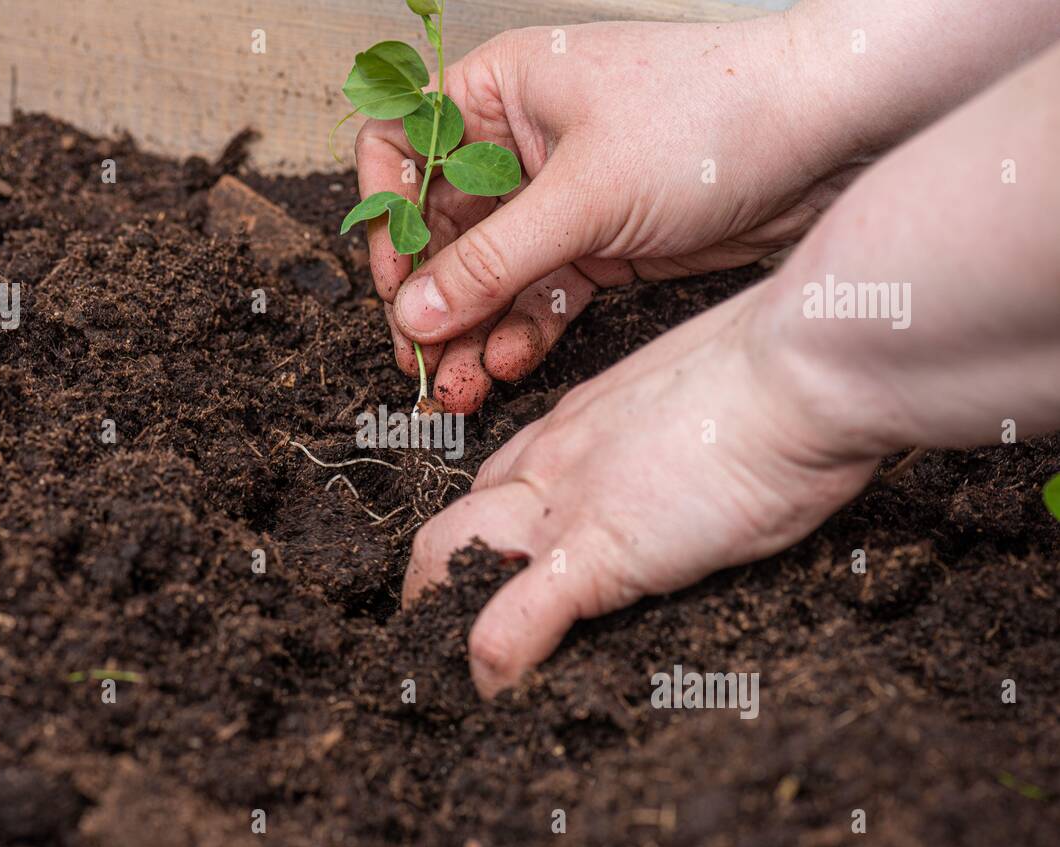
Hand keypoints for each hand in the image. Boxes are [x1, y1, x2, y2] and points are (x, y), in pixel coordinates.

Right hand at [356, 16, 862, 411]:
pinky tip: (506, 369)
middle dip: (432, 299)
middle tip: (420, 360)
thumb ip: (493, 260)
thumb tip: (415, 309)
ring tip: (459, 387)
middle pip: (444, 229)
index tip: (394, 283)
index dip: (388, 218)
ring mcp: (559, 199)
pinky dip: (521, 333)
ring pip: (490, 274)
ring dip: (473, 331)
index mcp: (500, 92)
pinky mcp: (598, 245)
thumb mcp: (585, 193)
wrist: (825, 138)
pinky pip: (538, 296)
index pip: (404, 149)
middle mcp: (520, 144)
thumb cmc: (711, 119)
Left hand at [403, 285, 879, 696]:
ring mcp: (564, 502)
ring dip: (441, 616)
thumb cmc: (784, 374)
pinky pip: (514, 619)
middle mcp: (553, 457)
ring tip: (456, 672)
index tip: (494, 568)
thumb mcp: (705, 397)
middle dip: (436, 577)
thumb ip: (674, 435)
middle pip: (455, 518)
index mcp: (579, 421)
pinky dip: (496, 665)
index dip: (486, 530)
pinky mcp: (596, 550)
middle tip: (450, 629)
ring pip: (450, 556)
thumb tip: (697, 460)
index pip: (501, 479)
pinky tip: (499, 696)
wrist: (808, 367)